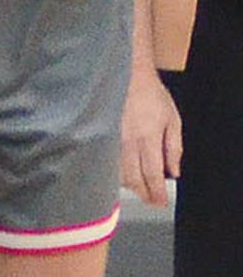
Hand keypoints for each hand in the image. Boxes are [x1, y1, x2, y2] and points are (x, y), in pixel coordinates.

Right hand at [120, 67, 181, 207]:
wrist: (126, 75)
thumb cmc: (150, 94)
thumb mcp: (173, 119)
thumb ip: (174, 148)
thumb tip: (174, 171)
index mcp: (147, 138)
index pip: (152, 174)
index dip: (157, 192)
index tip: (161, 201)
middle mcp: (127, 142)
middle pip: (133, 179)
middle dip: (144, 193)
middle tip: (151, 199)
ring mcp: (111, 140)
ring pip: (118, 173)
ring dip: (130, 185)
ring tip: (140, 189)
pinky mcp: (101, 136)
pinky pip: (108, 162)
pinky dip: (117, 173)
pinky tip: (123, 175)